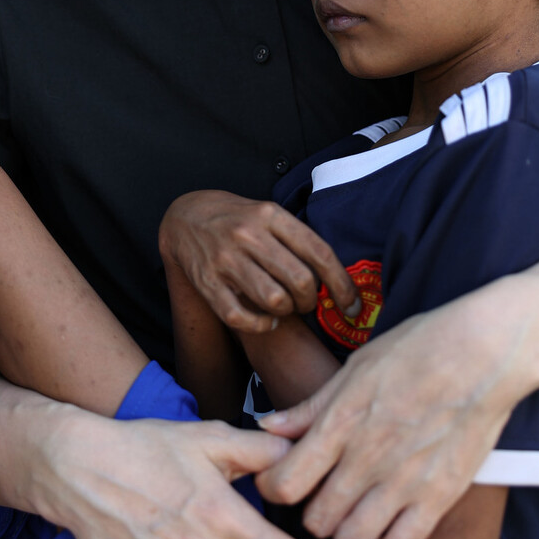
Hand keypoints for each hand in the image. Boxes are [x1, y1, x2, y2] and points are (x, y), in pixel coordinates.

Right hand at [160, 191, 359, 332]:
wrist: (185, 217)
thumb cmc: (238, 219)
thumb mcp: (268, 214)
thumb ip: (297, 240)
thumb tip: (337, 280)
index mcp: (271, 215)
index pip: (319, 252)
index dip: (342, 285)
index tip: (353, 306)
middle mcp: (249, 234)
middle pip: (300, 280)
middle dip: (311, 301)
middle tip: (307, 303)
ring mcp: (226, 259)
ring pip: (274, 300)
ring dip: (287, 312)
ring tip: (285, 307)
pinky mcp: (207, 282)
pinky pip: (242, 316)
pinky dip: (261, 325)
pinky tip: (266, 320)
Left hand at [256, 287, 523, 538]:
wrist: (482, 355)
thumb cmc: (417, 350)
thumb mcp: (356, 368)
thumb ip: (312, 406)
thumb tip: (269, 426)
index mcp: (340, 422)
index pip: (285, 482)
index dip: (273, 487)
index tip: (280, 481)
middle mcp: (367, 458)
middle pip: (315, 518)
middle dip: (310, 512)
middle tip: (321, 497)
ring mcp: (403, 482)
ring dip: (344, 533)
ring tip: (351, 514)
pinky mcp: (438, 498)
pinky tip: (381, 531)